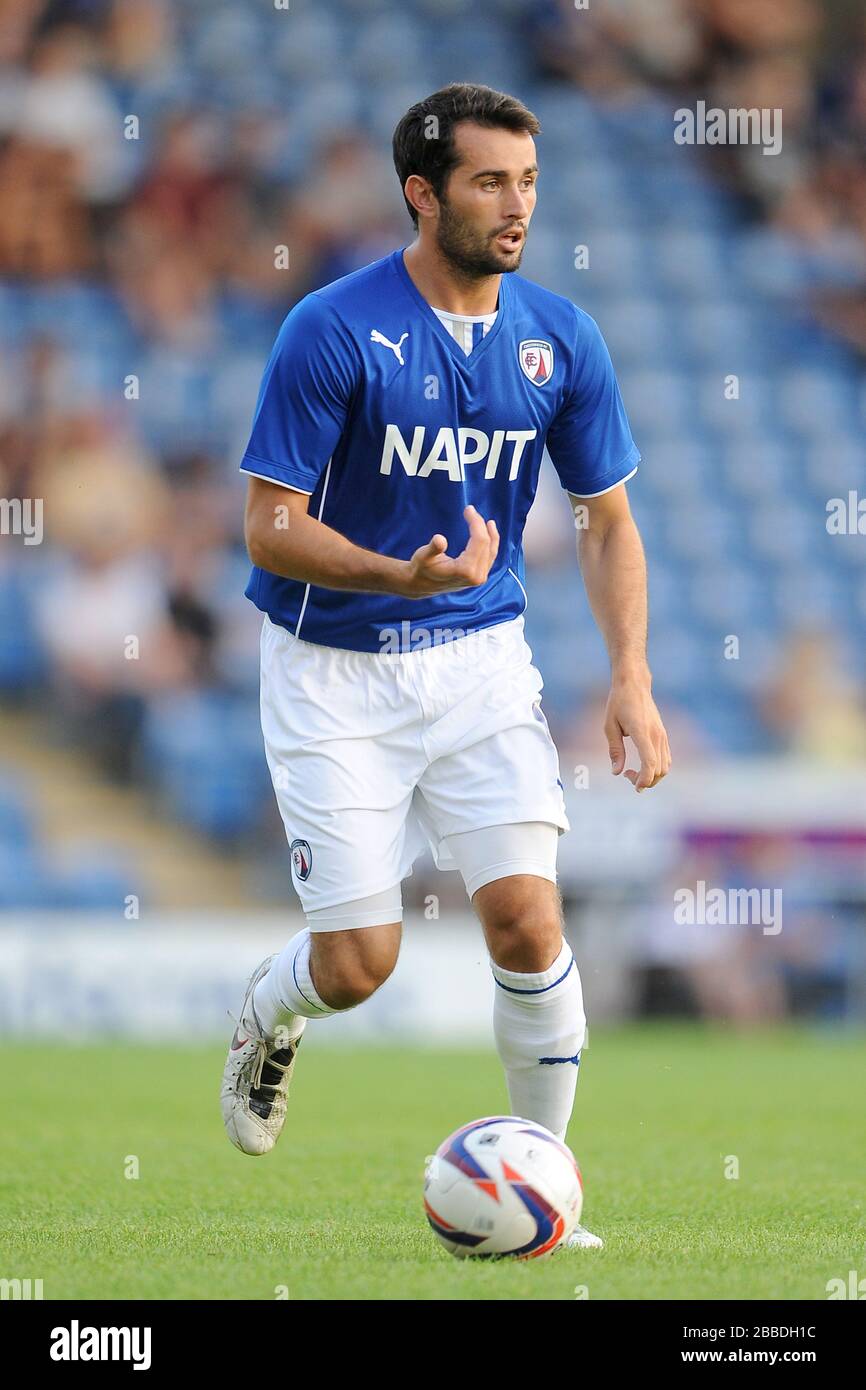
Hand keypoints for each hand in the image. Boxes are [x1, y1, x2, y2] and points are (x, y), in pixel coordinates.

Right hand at [400, 505, 499, 597]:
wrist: (420, 585)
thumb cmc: (420, 568)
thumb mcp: (423, 556)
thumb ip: (433, 548)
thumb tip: (439, 539)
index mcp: (465, 571)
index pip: (479, 541)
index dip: (476, 522)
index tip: (468, 509)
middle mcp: (476, 576)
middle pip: (486, 544)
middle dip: (480, 525)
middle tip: (470, 510)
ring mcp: (479, 578)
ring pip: (491, 551)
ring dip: (491, 535)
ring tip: (489, 522)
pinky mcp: (479, 578)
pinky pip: (489, 557)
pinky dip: (490, 545)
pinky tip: (489, 535)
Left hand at [605, 671, 670, 791]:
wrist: (634, 684)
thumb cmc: (618, 703)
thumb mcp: (609, 726)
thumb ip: (615, 750)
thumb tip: (617, 773)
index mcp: (642, 732)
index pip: (650, 762)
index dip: (644, 778)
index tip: (635, 786)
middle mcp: (656, 735)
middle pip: (660, 769)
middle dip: (646, 780)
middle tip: (627, 776)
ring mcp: (662, 735)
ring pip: (666, 766)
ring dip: (652, 776)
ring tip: (633, 772)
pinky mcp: (663, 735)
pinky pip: (666, 758)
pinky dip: (657, 768)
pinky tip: (642, 764)